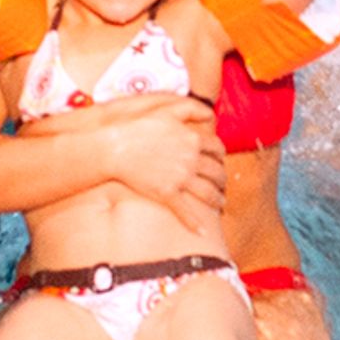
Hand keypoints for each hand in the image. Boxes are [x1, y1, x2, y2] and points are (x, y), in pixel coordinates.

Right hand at [105, 93, 225, 222]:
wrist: (116, 147)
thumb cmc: (138, 127)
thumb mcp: (167, 110)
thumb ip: (192, 109)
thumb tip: (211, 114)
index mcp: (193, 139)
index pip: (217, 148)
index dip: (221, 155)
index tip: (221, 159)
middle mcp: (191, 159)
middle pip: (216, 171)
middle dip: (222, 178)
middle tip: (223, 182)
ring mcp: (180, 178)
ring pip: (207, 192)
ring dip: (217, 198)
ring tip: (220, 202)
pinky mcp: (167, 193)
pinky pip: (185, 211)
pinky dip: (195, 223)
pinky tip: (202, 230)